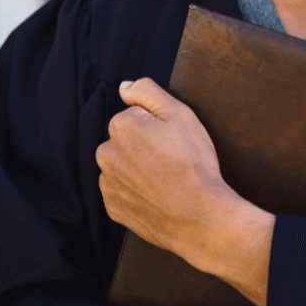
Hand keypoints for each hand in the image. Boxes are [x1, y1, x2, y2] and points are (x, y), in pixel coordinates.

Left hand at [96, 77, 246, 273]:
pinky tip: (157, 197)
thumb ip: (147, 92)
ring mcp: (108, 183)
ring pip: (123, 167)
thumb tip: (124, 87)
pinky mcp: (113, 208)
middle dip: (144, 147)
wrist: (200, 217)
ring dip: (138, 171)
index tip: (173, 142)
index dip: (158, 127)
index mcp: (119, 126)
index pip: (136, 117)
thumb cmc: (193, 164)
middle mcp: (105, 153)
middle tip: (171, 162)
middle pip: (126, 142)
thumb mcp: (179, 114)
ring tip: (166, 181)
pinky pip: (123, 193)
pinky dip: (136, 194)